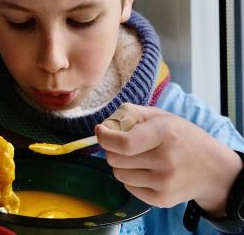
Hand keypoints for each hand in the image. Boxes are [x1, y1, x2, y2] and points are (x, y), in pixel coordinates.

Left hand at [95, 105, 242, 216]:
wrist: (213, 169)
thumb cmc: (183, 137)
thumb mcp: (162, 116)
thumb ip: (132, 113)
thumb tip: (106, 123)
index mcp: (164, 133)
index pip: (124, 143)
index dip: (105, 137)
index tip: (101, 131)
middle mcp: (165, 160)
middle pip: (115, 159)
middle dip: (112, 149)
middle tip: (122, 144)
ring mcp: (164, 183)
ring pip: (118, 174)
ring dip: (120, 164)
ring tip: (135, 157)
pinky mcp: (162, 200)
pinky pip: (128, 187)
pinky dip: (130, 178)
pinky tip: (144, 170)